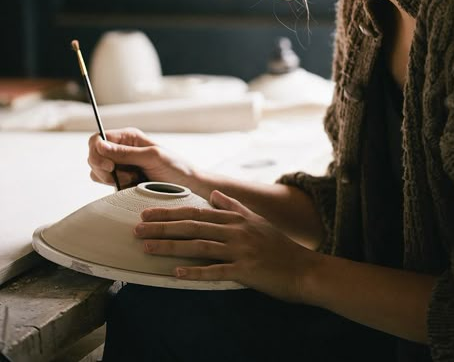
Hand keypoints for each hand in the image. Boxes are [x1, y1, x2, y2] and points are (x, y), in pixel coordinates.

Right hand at [88, 127, 195, 189]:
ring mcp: (121, 165)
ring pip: (97, 171)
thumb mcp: (152, 157)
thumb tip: (100, 145)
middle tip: (121, 177)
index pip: (98, 138)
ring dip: (110, 179)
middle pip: (94, 155)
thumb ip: (126, 153)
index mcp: (128, 137)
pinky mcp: (122, 180)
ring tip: (132, 180)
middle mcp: (122, 148)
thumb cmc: (175, 167)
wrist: (188, 186)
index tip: (109, 166)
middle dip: (103, 169)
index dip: (97, 152)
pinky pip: (106, 183)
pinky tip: (132, 186)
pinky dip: (115, 187)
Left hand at [134, 189, 318, 302]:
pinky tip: (176, 273)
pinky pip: (215, 270)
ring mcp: (240, 249)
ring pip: (198, 245)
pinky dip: (195, 271)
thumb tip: (214, 193)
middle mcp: (235, 230)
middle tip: (136, 229)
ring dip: (170, 246)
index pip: (195, 211)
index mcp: (235, 217)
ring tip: (147, 248)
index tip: (146, 213)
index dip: (169, 211)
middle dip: (161, 226)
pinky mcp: (245, 270)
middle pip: (191, 225)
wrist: (304, 269)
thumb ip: (233, 206)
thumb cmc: (279, 246)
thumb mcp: (256, 220)